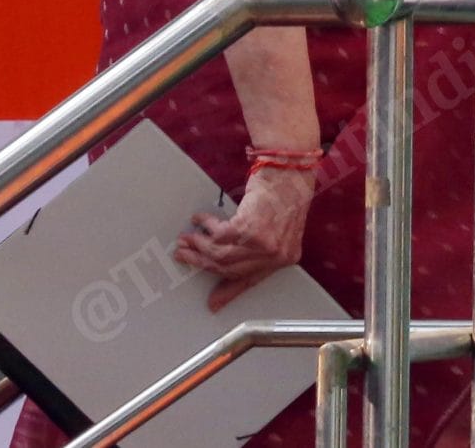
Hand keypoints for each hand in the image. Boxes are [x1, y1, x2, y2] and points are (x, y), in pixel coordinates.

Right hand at [177, 167, 312, 311]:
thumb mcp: (279, 228)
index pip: (251, 280)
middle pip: (228, 268)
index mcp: (285, 258)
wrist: (291, 171)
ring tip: (186, 239)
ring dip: (198, 246)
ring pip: (219, 254)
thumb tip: (232, 264)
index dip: (229, 292)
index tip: (213, 303)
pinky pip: (217, 234)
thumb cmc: (285, 195)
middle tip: (184, 255)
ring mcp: (263, 244)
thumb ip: (260, 251)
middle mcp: (275, 255)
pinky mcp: (249, 229)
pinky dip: (205, 226)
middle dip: (201, 262)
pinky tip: (200, 220)